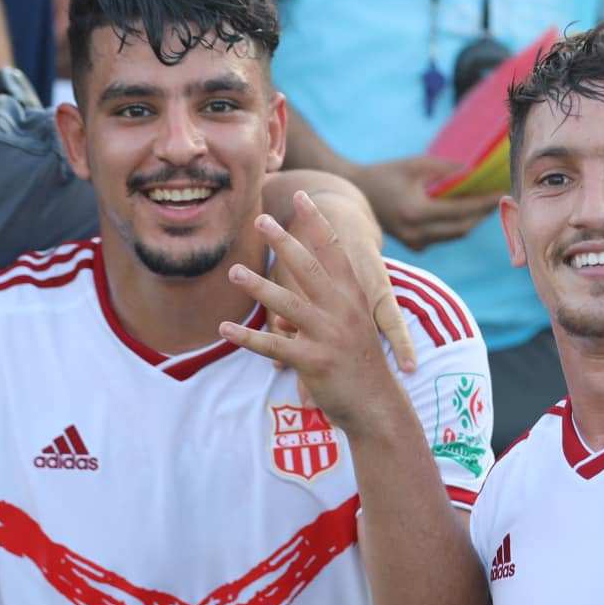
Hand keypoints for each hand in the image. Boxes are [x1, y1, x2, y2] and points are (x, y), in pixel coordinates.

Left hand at [219, 193, 405, 432]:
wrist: (379, 407)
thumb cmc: (362, 368)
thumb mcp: (349, 330)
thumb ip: (320, 314)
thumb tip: (289, 317)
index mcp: (354, 298)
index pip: (333, 251)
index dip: (316, 222)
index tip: (302, 196)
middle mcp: (343, 311)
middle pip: (309, 268)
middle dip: (284, 241)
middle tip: (260, 219)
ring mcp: (328, 335)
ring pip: (288, 304)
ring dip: (258, 287)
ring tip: (234, 271)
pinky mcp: (314, 361)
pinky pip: (274, 346)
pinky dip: (247, 338)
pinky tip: (224, 330)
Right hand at [352, 156, 498, 250]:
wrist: (354, 193)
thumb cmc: (383, 174)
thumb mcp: (414, 164)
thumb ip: (444, 168)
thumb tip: (473, 171)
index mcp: (416, 212)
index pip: (460, 211)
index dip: (483, 203)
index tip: (501, 192)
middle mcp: (416, 233)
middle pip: (461, 229)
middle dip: (482, 215)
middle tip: (499, 200)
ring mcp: (414, 242)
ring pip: (453, 236)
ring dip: (471, 222)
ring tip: (485, 205)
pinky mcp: (412, 245)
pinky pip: (442, 238)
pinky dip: (455, 227)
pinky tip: (464, 213)